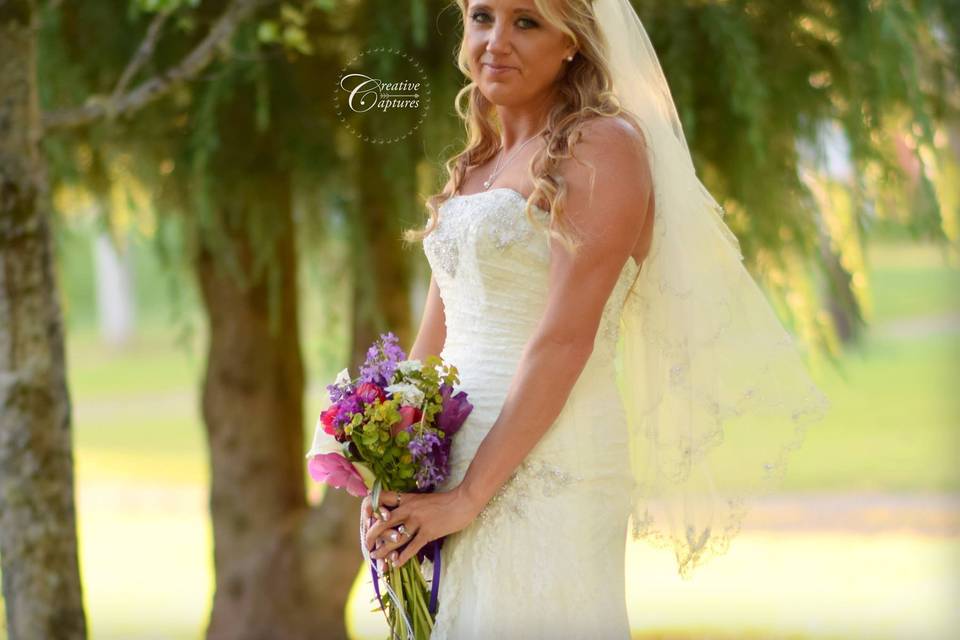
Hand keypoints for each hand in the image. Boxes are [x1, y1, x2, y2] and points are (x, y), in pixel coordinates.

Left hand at [363, 486, 480, 568]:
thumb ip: (408, 505)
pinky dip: (403, 557)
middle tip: (367, 545)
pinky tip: (396, 563)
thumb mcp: (421, 499)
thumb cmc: (443, 501)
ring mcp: (418, 521)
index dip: (371, 510)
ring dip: (384, 550)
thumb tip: (395, 516)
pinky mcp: (428, 532)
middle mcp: (409, 508)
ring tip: (377, 558)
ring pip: (395, 538)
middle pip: (383, 522)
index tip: (366, 520)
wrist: (463, 501)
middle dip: (372, 535)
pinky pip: (412, 547)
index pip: (382, 500)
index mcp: (407, 498)